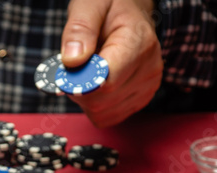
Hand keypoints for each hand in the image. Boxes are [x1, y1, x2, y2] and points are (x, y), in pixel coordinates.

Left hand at [61, 0, 162, 127]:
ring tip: (89, 72)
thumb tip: (73, 60)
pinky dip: (95, 106)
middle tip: (75, 66)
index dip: (79, 81)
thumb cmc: (109, 7)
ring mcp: (147, 87)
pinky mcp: (141, 99)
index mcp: (138, 44)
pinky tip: (97, 84)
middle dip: (78, 89)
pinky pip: (107, 117)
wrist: (129, 13)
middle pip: (101, 102)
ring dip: (86, 99)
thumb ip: (79, 30)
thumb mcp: (89, 5)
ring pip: (102, 113)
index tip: (68, 69)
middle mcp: (149, 70)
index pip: (105, 82)